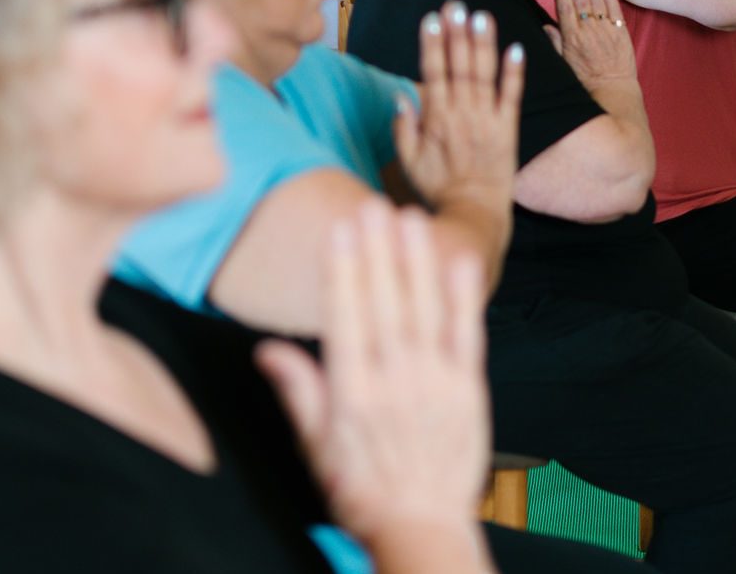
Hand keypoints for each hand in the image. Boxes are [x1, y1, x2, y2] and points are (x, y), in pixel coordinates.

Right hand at [256, 204, 489, 541]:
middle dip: (377, 252)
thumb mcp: (317, 447)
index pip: (345, 319)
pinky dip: (463, 298)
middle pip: (384, 305)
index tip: (338, 232)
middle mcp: (393, 383)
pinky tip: (458, 260)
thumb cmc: (364, 488)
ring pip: (423, 311)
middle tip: (372, 206)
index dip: (342, 272)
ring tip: (409, 218)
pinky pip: (466, 336)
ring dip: (416, 261)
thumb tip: (268, 349)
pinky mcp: (468, 389)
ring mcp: (434, 383)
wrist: (422, 528)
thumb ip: (299, 392)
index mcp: (352, 395)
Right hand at [394, 3, 523, 207]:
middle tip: (456, 5)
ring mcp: (487, 120)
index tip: (432, 19)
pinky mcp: (509, 129)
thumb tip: (400, 95)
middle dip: (457, 33)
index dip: (432, 44)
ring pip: (484, 75)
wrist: (474, 213)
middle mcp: (462, 114)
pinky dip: (515, 73)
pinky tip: (517, 49)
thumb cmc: (438, 188)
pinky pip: (513, 96)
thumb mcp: (408, 162)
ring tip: (483, 16)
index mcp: (436, 119)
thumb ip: (402, 128)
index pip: (433, 73)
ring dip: (484, 44)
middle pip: (459, 66)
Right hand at [546, 0, 638, 90]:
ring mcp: (606, 30)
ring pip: (597, 1)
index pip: (565, 7)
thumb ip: (555, 43)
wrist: (612, 90)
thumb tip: (546, 26)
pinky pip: (615, 10)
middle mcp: (589, 30)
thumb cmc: (585, 81)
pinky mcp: (621, 32)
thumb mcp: (563, 64)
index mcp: (572, 38)